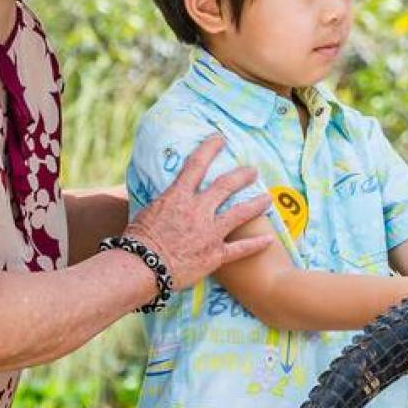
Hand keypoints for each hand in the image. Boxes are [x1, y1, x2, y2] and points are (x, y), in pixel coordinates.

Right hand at [125, 135, 273, 290]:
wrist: (141, 268)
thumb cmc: (137, 241)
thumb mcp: (147, 212)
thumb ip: (165, 202)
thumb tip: (169, 194)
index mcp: (178, 197)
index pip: (196, 165)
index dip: (209, 149)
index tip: (220, 139)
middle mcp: (198, 211)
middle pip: (226, 186)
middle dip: (242, 176)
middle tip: (253, 171)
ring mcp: (209, 232)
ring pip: (240, 213)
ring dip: (256, 204)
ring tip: (268, 199)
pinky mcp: (215, 254)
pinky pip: (241, 249)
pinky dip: (256, 245)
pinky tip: (270, 241)